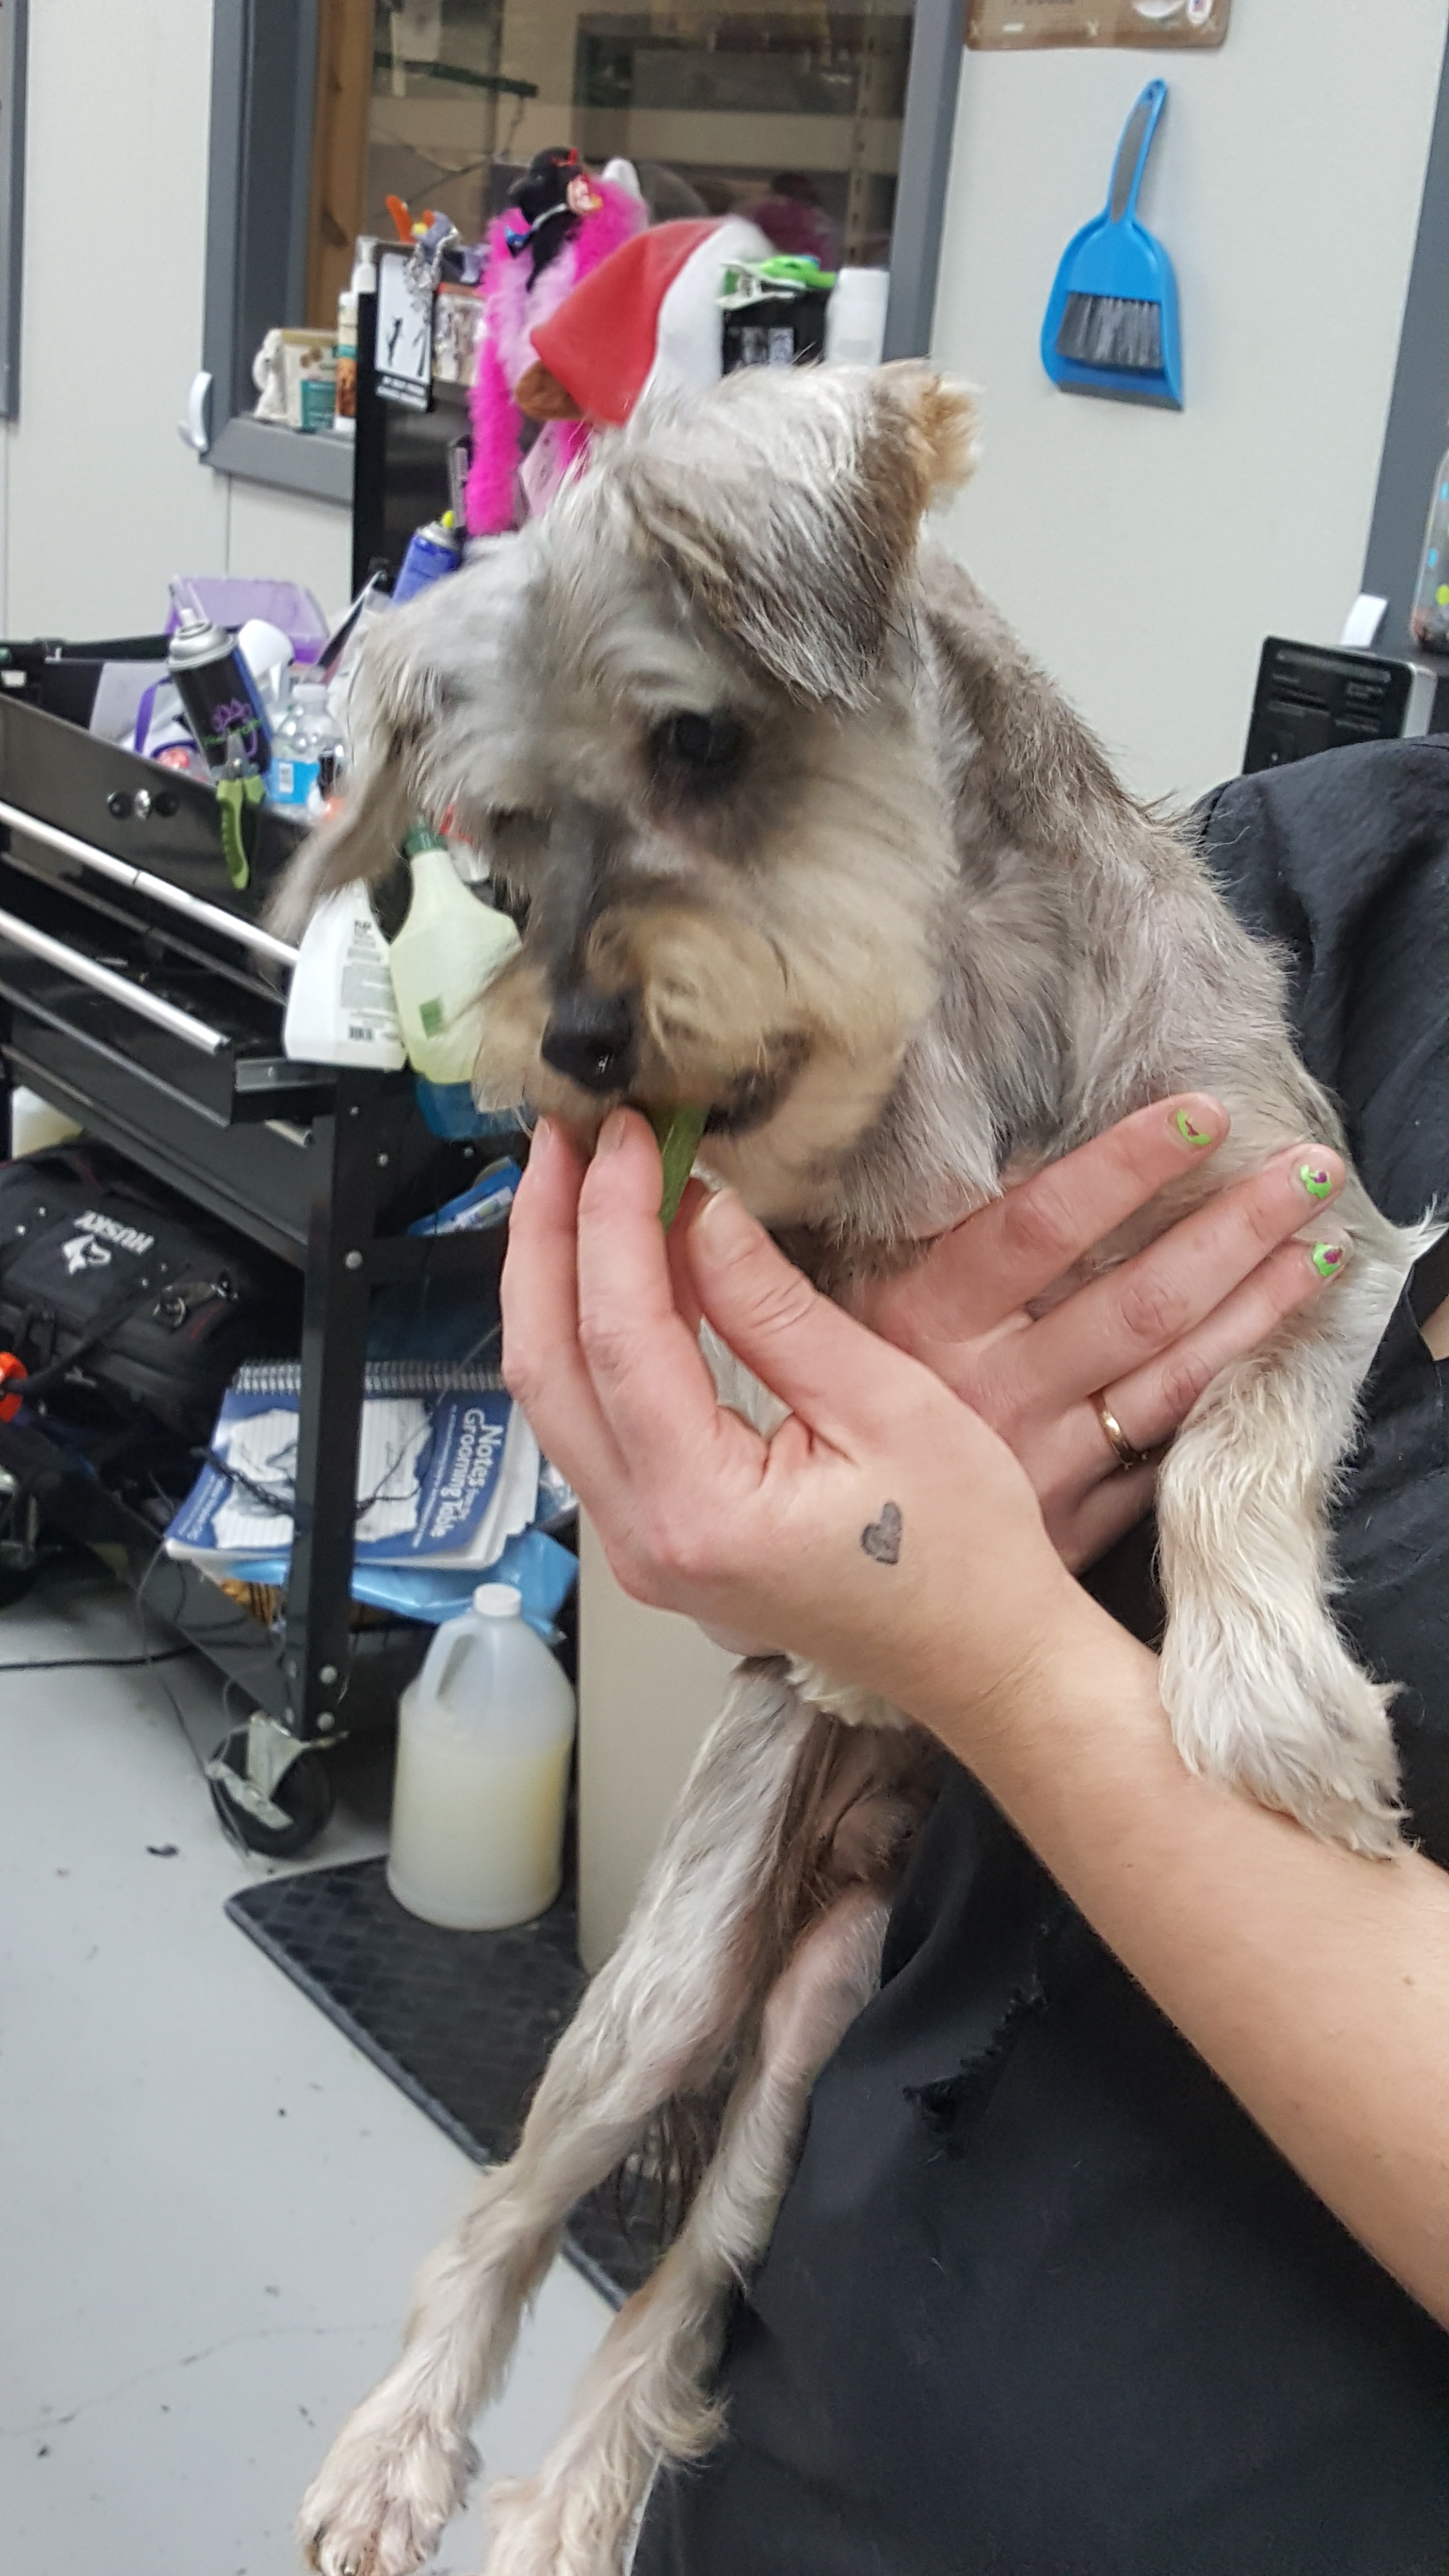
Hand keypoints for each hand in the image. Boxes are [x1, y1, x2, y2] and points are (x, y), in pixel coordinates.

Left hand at [503, 1111, 1083, 1731]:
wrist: (986, 1663)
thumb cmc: (964, 1552)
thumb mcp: (889, 1406)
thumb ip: (777, 1312)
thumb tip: (704, 1209)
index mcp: (701, 1511)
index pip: (619, 1334)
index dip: (613, 1219)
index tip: (626, 1133)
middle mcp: (644, 1541)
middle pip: (545, 1365)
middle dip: (545, 1237)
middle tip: (563, 1137)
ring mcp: (640, 1549)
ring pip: (554, 1393)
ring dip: (557, 1281)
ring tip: (577, 1183)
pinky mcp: (656, 1540)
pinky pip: (593, 1419)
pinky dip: (592, 1333)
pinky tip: (622, 1267)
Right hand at [856, 1098, 1346, 1569]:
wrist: (828, 1545)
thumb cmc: (839, 1396)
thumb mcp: (849, 1307)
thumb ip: (920, 1238)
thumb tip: (989, 1133)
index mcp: (923, 1322)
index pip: (1039, 1226)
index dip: (1126, 1167)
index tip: (1204, 1112)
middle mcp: (987, 1390)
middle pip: (1134, 1299)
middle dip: (1233, 1229)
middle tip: (1312, 1170)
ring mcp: (1037, 1461)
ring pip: (1169, 1375)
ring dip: (1255, 1307)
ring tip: (1320, 1247)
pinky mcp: (1068, 1521)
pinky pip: (1161, 1454)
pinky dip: (1219, 1399)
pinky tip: (1273, 1352)